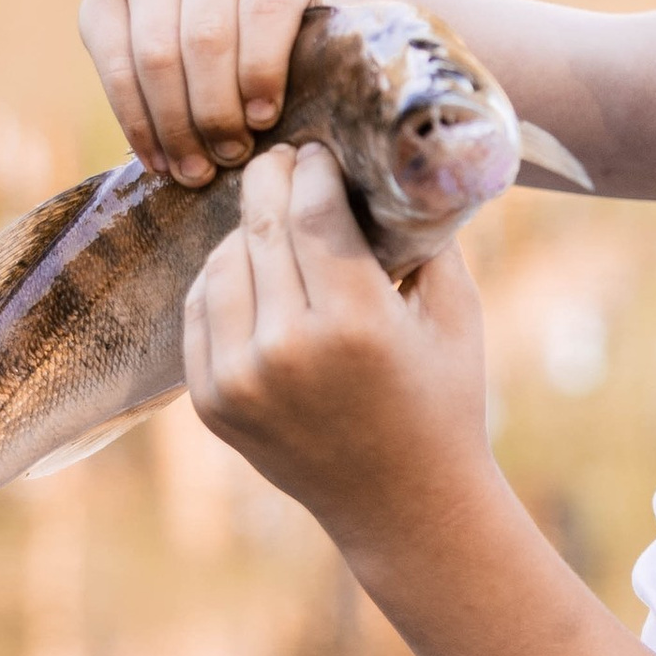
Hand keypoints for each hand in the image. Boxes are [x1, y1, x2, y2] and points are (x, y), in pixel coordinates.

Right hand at [79, 0, 376, 182]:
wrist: (259, 17)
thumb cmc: (311, 46)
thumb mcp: (339, 46)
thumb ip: (352, 70)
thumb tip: (378, 130)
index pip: (264, 7)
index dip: (263, 73)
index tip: (266, 125)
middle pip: (204, 36)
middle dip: (217, 109)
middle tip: (231, 159)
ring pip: (154, 53)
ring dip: (175, 124)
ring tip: (197, 172)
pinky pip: (110, 63)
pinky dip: (135, 119)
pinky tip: (159, 159)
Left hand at [184, 144, 492, 545]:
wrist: (405, 508)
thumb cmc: (443, 400)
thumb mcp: (455, 313)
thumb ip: (427, 238)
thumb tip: (398, 165)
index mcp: (356, 323)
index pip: (312, 209)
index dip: (313, 166)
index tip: (320, 147)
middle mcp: (288, 349)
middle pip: (261, 227)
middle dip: (272, 180)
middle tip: (284, 157)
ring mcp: (240, 379)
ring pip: (222, 263)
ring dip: (246, 230)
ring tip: (272, 217)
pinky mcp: (212, 402)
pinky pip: (200, 311)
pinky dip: (221, 279)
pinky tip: (250, 267)